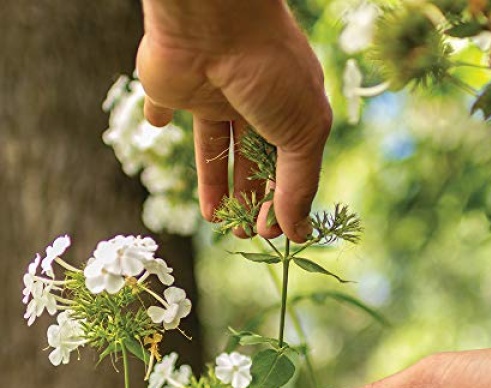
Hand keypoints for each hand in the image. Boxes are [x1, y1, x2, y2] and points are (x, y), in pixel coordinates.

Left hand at [136, 0, 330, 242]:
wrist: (214, 17)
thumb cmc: (271, 72)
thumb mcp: (302, 133)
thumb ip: (300, 185)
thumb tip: (298, 233)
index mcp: (290, 110)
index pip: (288, 165)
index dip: (281, 201)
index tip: (272, 233)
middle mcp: (253, 103)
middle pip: (252, 162)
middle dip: (250, 199)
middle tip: (245, 234)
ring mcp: (212, 94)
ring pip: (213, 148)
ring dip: (215, 185)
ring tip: (216, 220)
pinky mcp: (173, 87)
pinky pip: (164, 105)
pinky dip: (159, 116)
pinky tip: (159, 125)